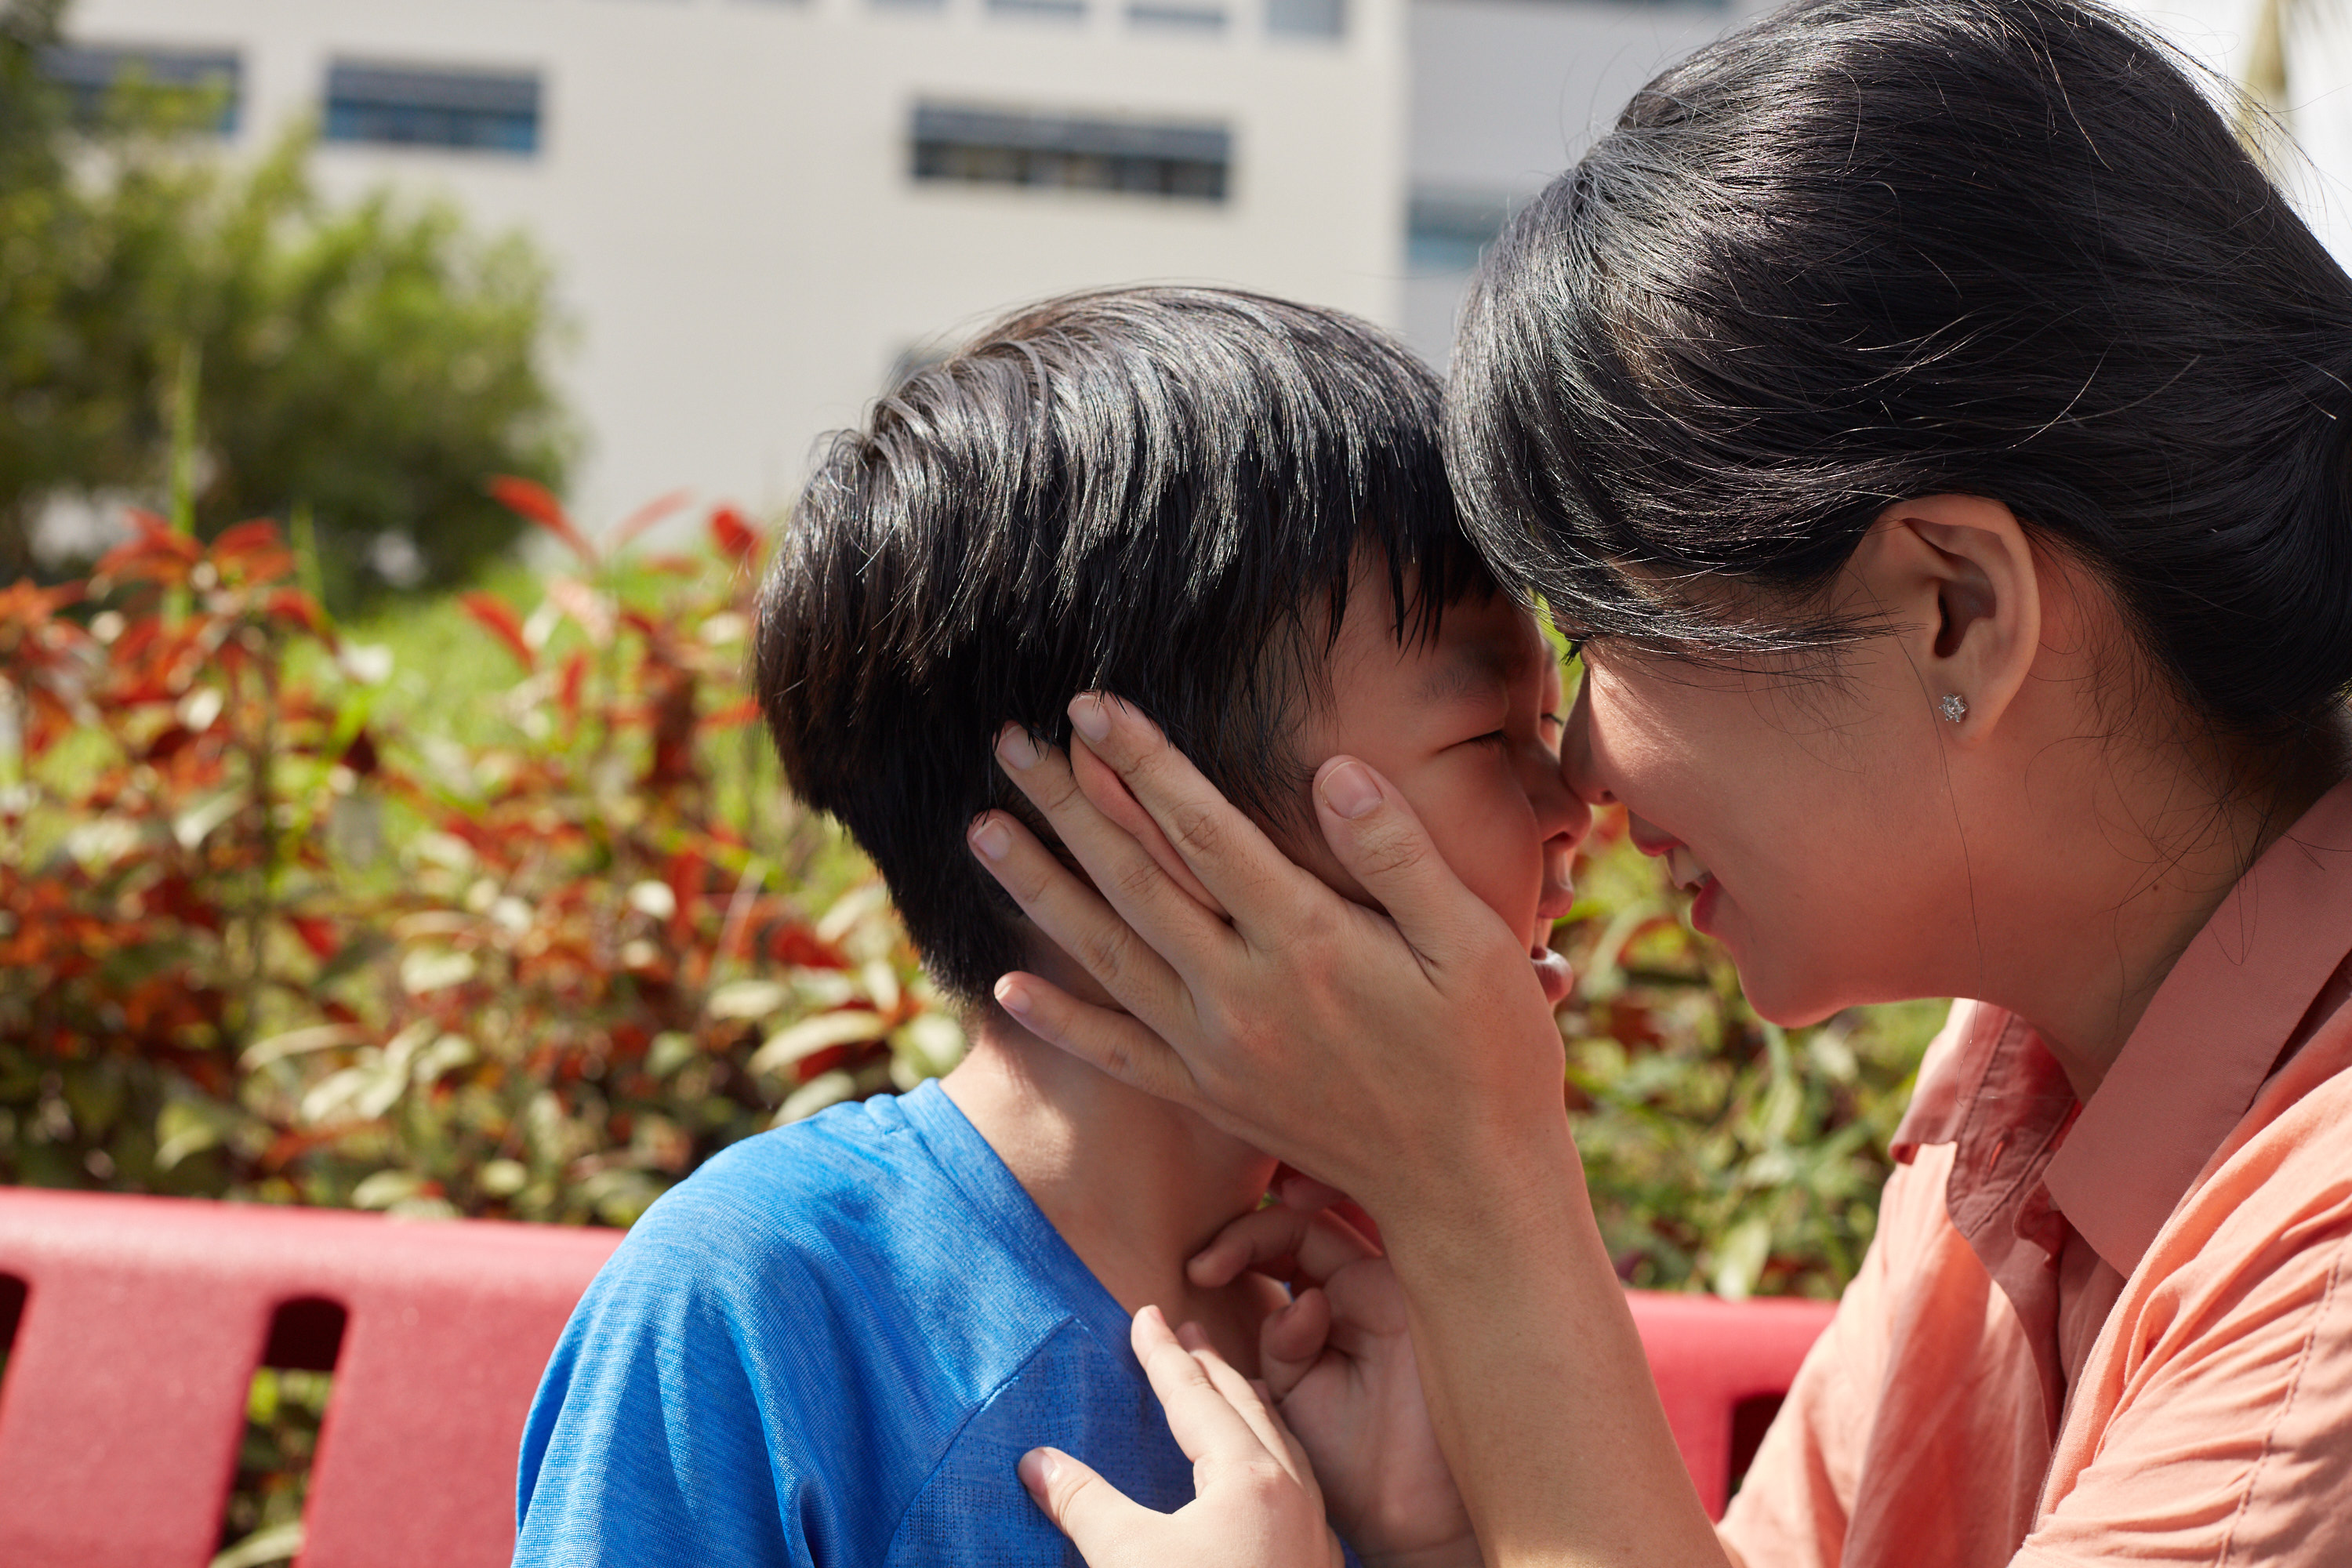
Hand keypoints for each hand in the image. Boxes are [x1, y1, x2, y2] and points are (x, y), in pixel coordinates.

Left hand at [968, 696, 1574, 1221]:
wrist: (1469, 1190)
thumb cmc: (1489, 1054)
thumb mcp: (1472, 943)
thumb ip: (1397, 853)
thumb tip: (1331, 769)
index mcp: (1307, 940)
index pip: (1203, 829)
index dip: (1142, 762)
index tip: (1088, 706)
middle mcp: (1243, 993)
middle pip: (1133, 879)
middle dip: (1068, 803)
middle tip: (1009, 743)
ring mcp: (1217, 1051)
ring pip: (1107, 955)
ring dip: (1039, 890)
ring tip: (983, 831)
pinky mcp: (1211, 1098)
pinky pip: (1118, 1053)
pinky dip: (1058, 1022)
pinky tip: (1006, 987)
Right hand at [1019, 1304, 1343, 1567]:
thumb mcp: (1127, 1561)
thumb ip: (1084, 1503)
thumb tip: (1036, 1461)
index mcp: (1250, 1479)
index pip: (1197, 1397)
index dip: (1164, 1355)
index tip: (1144, 1315)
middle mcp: (1294, 1497)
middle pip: (1250, 1408)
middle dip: (1211, 1369)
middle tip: (1183, 1335)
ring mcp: (1313, 1538)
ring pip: (1282, 1448)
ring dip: (1246, 1411)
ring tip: (1221, 1389)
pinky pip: (1295, 1490)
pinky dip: (1268, 1460)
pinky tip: (1257, 1479)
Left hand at [1195, 1178, 1477, 1567]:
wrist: (1403, 1508)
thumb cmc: (1349, 1460)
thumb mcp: (1292, 1394)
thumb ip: (1278, 1341)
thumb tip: (1285, 1301)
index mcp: (1324, 1315)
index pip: (1276, 1256)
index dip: (1232, 1254)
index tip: (1188, 1286)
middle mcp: (1354, 1291)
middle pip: (1294, 1229)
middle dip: (1240, 1234)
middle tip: (1200, 1268)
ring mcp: (1382, 1283)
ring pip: (1318, 1222)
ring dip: (1263, 1229)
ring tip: (1215, 1263)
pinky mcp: (1403, 1285)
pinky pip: (1350, 1232)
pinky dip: (1305, 1223)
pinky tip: (1267, 1251)